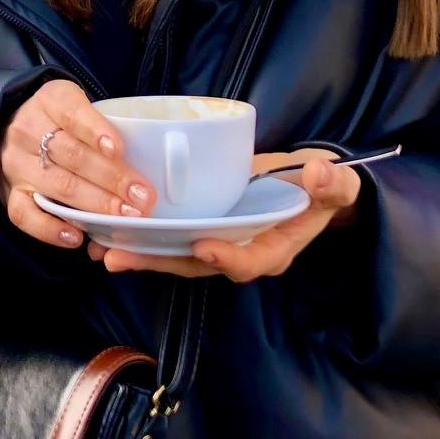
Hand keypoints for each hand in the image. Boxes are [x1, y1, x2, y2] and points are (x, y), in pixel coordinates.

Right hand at [0, 79, 155, 248]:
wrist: (16, 126)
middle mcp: (27, 130)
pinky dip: (50, 228)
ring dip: (94, 204)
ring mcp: (16, 164)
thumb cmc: (63, 120)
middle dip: (111, 177)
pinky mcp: (10, 192)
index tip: (120, 150)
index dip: (96, 132)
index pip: (73, 114)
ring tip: (124, 215)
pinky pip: (23, 215)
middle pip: (71, 155)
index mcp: (50, 100)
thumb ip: (105, 124)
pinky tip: (76, 236)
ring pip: (56, 185)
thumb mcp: (81, 105)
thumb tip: (151, 157)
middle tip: (142, 196)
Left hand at [90, 148, 358, 278]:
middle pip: (197, 265)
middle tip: (121, 257)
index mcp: (274, 250)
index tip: (202, 245)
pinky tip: (107, 234)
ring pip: (176, 257)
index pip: (248, 262)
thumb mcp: (337, 184)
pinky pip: (170, 240)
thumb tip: (319, 173)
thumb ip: (332, 183)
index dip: (226, 257)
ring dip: (140, 255)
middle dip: (159, 263)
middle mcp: (241, 254)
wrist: (311, 188)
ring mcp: (219, 244)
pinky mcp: (202, 229)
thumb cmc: (323, 188)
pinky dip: (141, 239)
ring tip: (102, 251)